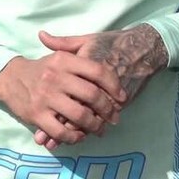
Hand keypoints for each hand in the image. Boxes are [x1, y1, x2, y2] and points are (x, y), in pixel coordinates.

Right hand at [0, 45, 126, 146]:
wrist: (10, 77)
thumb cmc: (41, 68)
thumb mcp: (58, 54)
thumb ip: (80, 52)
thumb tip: (107, 57)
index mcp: (64, 60)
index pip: (98, 71)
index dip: (114, 86)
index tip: (122, 98)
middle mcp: (56, 77)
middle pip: (92, 96)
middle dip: (108, 110)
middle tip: (113, 117)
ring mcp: (46, 97)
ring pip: (80, 116)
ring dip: (94, 126)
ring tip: (100, 129)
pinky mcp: (37, 115)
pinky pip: (61, 132)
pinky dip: (74, 137)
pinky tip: (79, 136)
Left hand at [33, 24, 168, 149]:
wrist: (142, 49)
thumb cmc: (112, 43)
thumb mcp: (87, 40)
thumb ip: (63, 42)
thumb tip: (41, 36)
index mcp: (81, 65)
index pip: (63, 89)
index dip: (50, 105)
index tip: (37, 114)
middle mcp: (93, 82)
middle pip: (73, 108)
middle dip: (59, 126)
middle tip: (47, 140)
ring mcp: (107, 94)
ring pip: (89, 117)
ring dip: (74, 132)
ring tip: (59, 142)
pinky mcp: (119, 102)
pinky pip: (104, 118)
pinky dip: (93, 128)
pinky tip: (82, 136)